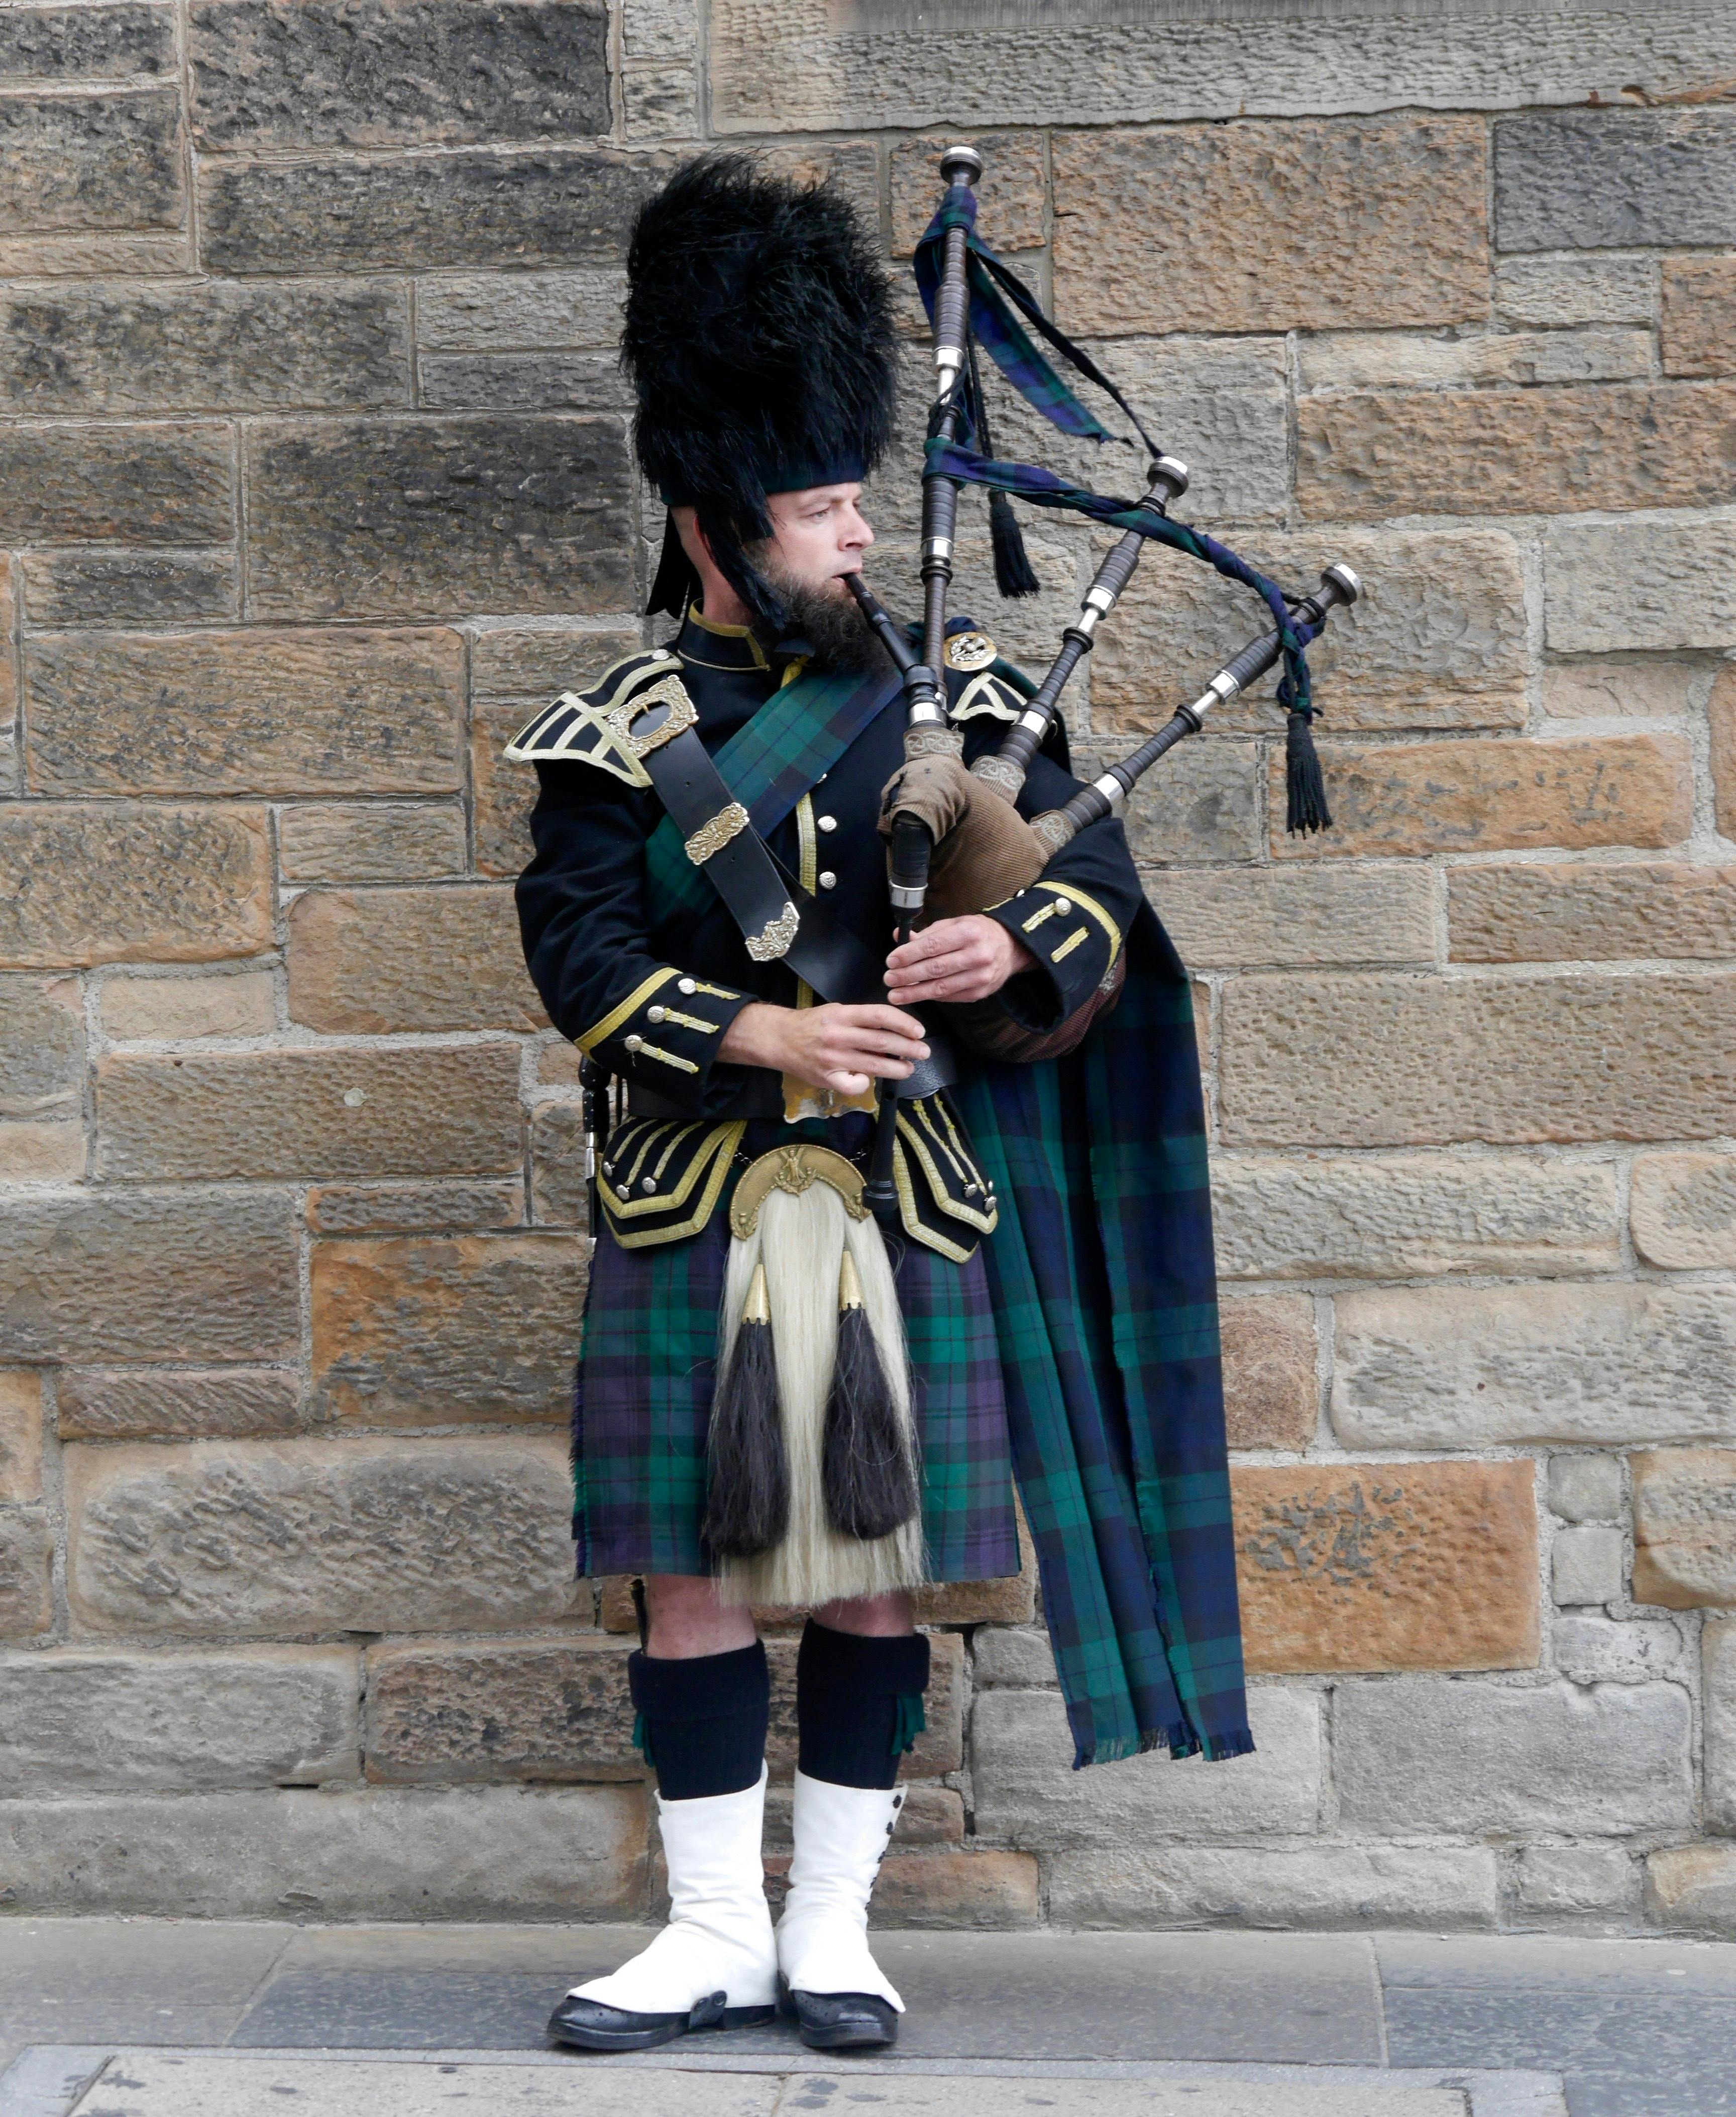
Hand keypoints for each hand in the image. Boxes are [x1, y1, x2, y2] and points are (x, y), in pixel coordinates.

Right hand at [718, 1000, 928, 1097]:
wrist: (780, 1039)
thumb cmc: (813, 1024)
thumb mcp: (837, 1011)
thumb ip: (863, 1020)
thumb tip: (895, 1031)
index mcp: (842, 1014)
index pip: (880, 1016)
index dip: (904, 1023)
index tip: (919, 1031)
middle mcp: (838, 1035)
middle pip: (882, 1042)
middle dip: (909, 1048)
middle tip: (923, 1052)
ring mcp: (832, 1059)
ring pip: (874, 1066)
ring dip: (897, 1068)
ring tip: (909, 1068)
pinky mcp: (826, 1078)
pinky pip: (854, 1085)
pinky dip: (866, 1084)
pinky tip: (870, 1080)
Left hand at [885, 915, 1036, 1006]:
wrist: (1009, 947)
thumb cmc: (976, 933)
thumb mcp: (953, 924)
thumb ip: (927, 933)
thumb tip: (898, 937)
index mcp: (968, 933)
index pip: (932, 945)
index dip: (909, 954)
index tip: (891, 961)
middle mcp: (977, 955)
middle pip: (935, 969)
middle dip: (908, 975)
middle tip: (889, 979)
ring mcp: (980, 976)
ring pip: (941, 987)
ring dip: (914, 992)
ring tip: (895, 995)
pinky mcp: (980, 992)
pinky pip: (949, 997)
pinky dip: (930, 997)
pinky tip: (916, 995)